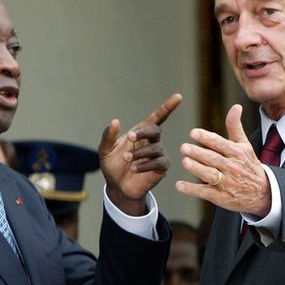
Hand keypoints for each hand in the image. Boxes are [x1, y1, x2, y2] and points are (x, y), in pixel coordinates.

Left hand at [100, 93, 181, 214]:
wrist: (118, 187)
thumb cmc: (113, 166)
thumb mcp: (105, 150)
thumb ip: (108, 136)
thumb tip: (115, 121)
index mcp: (140, 133)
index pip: (157, 117)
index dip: (168, 107)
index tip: (178, 97)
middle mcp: (152, 141)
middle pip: (155, 130)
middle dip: (143, 132)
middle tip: (130, 137)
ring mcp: (158, 154)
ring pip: (155, 148)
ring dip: (139, 153)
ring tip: (127, 159)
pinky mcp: (161, 167)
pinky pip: (158, 162)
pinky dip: (145, 165)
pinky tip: (135, 169)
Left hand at [176, 104, 270, 215]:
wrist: (262, 192)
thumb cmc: (248, 165)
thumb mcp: (244, 145)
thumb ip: (235, 126)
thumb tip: (236, 106)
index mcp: (237, 153)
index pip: (220, 144)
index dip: (207, 138)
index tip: (193, 133)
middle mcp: (232, 167)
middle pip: (214, 159)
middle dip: (199, 153)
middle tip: (184, 147)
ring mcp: (227, 183)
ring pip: (210, 175)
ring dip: (197, 169)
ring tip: (185, 162)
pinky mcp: (221, 197)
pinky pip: (205, 192)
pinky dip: (192, 189)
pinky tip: (179, 185)